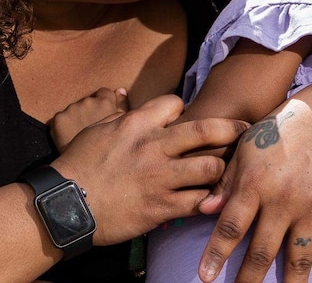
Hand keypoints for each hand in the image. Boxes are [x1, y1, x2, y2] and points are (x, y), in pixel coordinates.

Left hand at [50, 87, 129, 151]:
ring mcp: (71, 109)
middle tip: (92, 127)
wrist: (85, 169)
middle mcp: (88, 101)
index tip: (103, 113)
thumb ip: (123, 106)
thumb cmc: (108, 149)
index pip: (105, 92)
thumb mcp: (121, 128)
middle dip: (90, 110)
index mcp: (105, 102)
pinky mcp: (59, 119)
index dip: (104, 102)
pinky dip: (64, 125)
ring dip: (77, 117)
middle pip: (89, 101)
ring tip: (80, 133)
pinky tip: (69, 136)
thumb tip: (121, 90)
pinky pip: (61, 118)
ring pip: (75, 110)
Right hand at [51, 94, 248, 245]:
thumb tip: (138, 111)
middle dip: (231, 129)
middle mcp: (153, 147)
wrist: (65, 205)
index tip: (189, 119)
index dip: (186, 110)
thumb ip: (124, 119)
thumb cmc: (78, 165)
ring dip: (221, 170)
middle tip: (245, 131)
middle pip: (207, 130)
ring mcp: (160, 178)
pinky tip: (212, 201)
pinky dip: (209, 201)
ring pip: (211, 167)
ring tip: (225, 173)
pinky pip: (200, 202)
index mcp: (136, 124)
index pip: (176, 104)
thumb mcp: (98, 130)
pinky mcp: (162, 207)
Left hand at [196, 98, 311, 282]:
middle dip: (248, 279)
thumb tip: (203, 210)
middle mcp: (283, 200)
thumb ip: (225, 181)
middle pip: (262, 250)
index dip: (216, 254)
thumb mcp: (245, 147)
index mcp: (256, 184)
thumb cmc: (277, 131)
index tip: (204, 277)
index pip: (231, 226)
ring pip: (298, 258)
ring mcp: (311, 208)